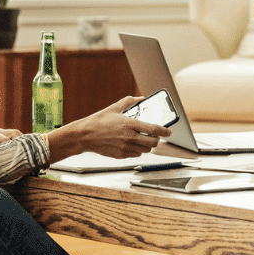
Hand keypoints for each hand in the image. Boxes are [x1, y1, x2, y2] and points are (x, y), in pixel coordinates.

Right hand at [45, 97, 171, 162]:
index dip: (165, 131)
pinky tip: (131, 144)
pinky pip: (136, 155)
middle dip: (156, 140)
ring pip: (145, 150)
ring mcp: (125, 148)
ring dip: (147, 145)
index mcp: (130, 124)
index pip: (154, 129)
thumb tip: (141, 99)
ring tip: (142, 139)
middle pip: (153, 143)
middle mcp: (130, 137)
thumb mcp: (114, 108)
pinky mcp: (121, 155)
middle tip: (154, 136)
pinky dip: (137, 150)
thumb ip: (129, 102)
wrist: (84, 136)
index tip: (169, 131)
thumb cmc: (98, 121)